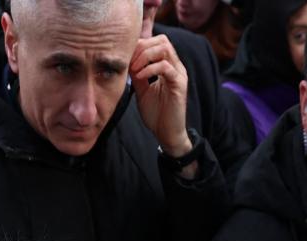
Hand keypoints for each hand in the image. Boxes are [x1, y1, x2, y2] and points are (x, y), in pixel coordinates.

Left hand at [131, 35, 192, 164]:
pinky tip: (140, 77)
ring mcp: (179, 74)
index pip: (156, 42)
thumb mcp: (141, 90)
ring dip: (145, 56)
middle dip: (142, 48)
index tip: (126, 58)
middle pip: (162, 40)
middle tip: (130, 62)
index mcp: (168, 66)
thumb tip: (126, 60)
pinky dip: (150, 69)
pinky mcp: (179, 84)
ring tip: (134, 70)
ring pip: (165, 49)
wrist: (166, 133)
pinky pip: (166, 67)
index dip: (140, 46)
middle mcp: (176, 66)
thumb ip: (137, 73)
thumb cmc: (156, 113)